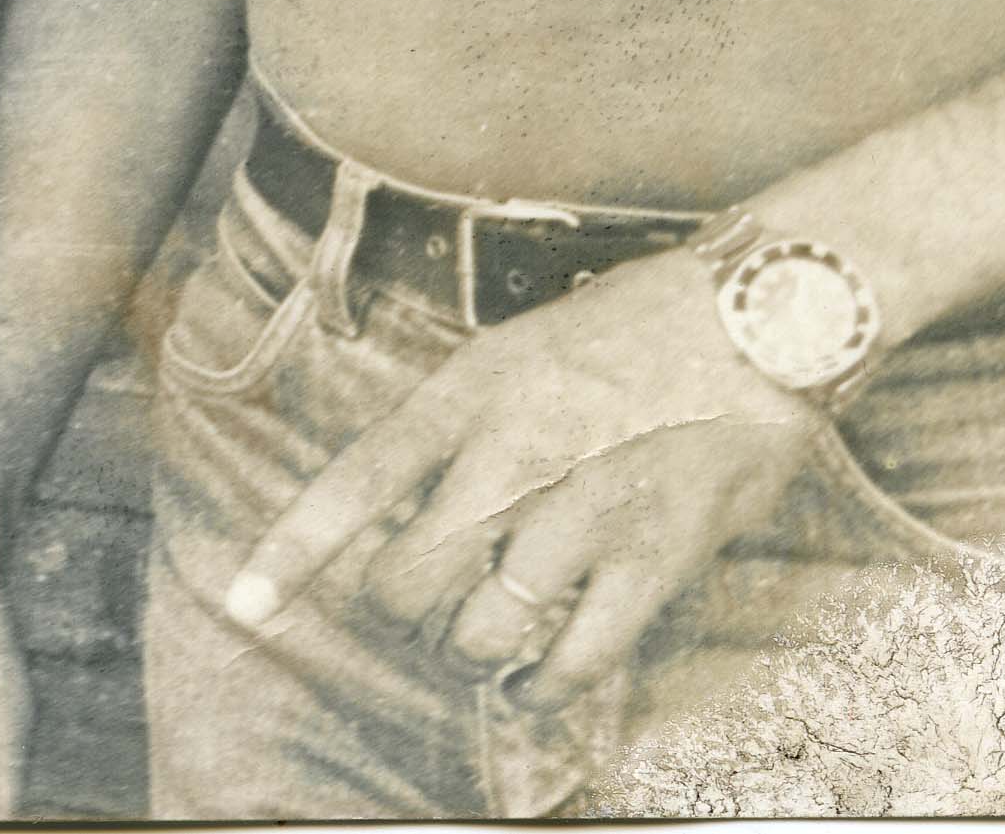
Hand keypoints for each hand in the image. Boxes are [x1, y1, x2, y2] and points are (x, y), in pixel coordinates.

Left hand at [222, 248, 831, 707]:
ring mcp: (584, 511)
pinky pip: (575, 659)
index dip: (294, 552)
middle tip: (418, 609)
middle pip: (407, 580)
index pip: (358, 480)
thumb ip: (455, 428)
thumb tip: (404, 511)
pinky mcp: (654, 556)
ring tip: (476, 639)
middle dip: (399, 612)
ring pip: (480, 630)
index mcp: (467, 393)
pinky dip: (543, 687)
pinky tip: (534, 683)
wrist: (756, 316)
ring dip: (467, 650)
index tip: (248, 605)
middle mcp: (513, 454)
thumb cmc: (627, 333)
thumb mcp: (511, 353)